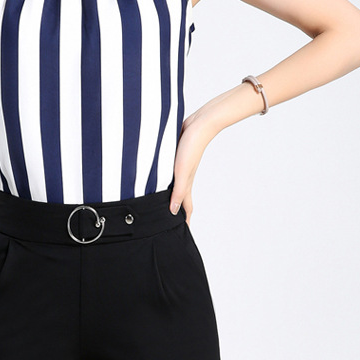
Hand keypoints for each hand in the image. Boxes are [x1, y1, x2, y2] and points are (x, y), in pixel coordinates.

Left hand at [169, 109, 217, 224]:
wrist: (198, 125)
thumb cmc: (191, 147)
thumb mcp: (181, 172)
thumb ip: (178, 191)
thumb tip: (172, 211)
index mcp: (186, 184)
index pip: (185, 208)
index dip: (184, 222)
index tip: (182, 235)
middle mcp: (183, 178)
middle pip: (180, 200)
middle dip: (177, 213)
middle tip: (171, 225)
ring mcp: (180, 168)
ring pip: (175, 187)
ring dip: (171, 197)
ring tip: (164, 206)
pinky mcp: (176, 158)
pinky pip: (171, 175)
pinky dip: (168, 182)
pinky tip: (161, 180)